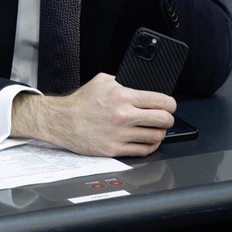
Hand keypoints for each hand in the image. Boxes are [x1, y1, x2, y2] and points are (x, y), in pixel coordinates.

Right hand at [11, 73, 176, 157]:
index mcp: (122, 96)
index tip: (168, 106)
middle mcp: (123, 115)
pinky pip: (144, 150)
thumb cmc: (80, 103)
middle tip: (163, 118)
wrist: (61, 121)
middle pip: (165, 120)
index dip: (170, 104)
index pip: (162, 101)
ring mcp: (120, 134)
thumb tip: (139, 85)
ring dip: (158, 133)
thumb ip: (122, 81)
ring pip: (157, 137)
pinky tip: (145, 140)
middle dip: (167, 119)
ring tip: (153, 130)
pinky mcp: (114, 148)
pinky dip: (150, 146)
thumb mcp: (101, 81)